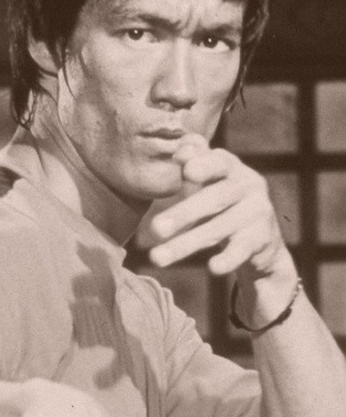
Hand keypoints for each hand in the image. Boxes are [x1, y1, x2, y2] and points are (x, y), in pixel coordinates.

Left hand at [142, 135, 288, 278]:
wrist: (260, 239)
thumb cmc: (222, 201)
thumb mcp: (210, 179)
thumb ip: (195, 160)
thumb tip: (180, 147)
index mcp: (232, 167)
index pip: (218, 161)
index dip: (203, 163)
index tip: (185, 170)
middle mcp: (249, 186)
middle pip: (214, 199)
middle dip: (183, 214)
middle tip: (155, 228)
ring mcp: (258, 213)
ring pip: (218, 229)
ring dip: (185, 244)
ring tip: (156, 257)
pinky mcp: (261, 239)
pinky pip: (241, 251)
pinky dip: (227, 259)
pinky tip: (212, 268)